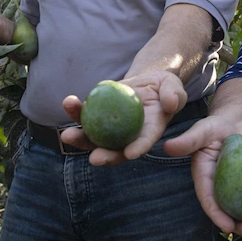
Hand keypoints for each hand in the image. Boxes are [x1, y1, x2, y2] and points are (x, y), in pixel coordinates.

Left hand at [60, 71, 186, 165]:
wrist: (146, 82)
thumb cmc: (163, 87)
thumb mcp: (174, 86)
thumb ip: (175, 94)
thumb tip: (171, 104)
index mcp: (149, 131)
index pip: (144, 142)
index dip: (137, 149)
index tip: (130, 153)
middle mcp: (128, 135)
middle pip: (114, 150)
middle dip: (104, 156)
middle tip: (94, 158)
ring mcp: (111, 128)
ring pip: (94, 138)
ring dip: (80, 139)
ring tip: (67, 135)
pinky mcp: (99, 116)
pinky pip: (85, 116)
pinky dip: (75, 112)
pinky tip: (69, 103)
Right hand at [163, 116, 241, 238]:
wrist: (235, 122)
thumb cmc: (216, 126)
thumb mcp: (202, 131)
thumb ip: (188, 141)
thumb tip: (167, 147)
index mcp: (205, 179)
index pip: (209, 200)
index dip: (217, 215)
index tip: (229, 227)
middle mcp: (222, 187)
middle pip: (232, 210)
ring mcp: (240, 186)